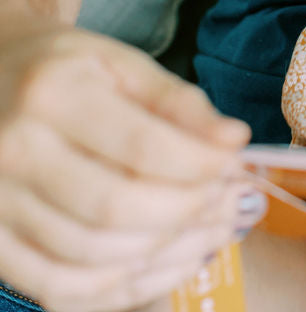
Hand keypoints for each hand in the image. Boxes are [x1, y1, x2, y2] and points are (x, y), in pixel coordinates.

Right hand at [0, 8, 258, 311]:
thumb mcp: (119, 63)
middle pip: (116, 208)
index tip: (237, 164)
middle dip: (189, 213)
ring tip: (212, 234)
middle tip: (233, 205)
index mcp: (52, 94)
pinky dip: (121, 289)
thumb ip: (176, 101)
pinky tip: (164, 265)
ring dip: (166, 254)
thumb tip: (233, 140)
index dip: (199, 164)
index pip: (139, 146)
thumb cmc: (65, 69)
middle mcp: (16, 152)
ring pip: (92, 257)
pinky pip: (60, 289)